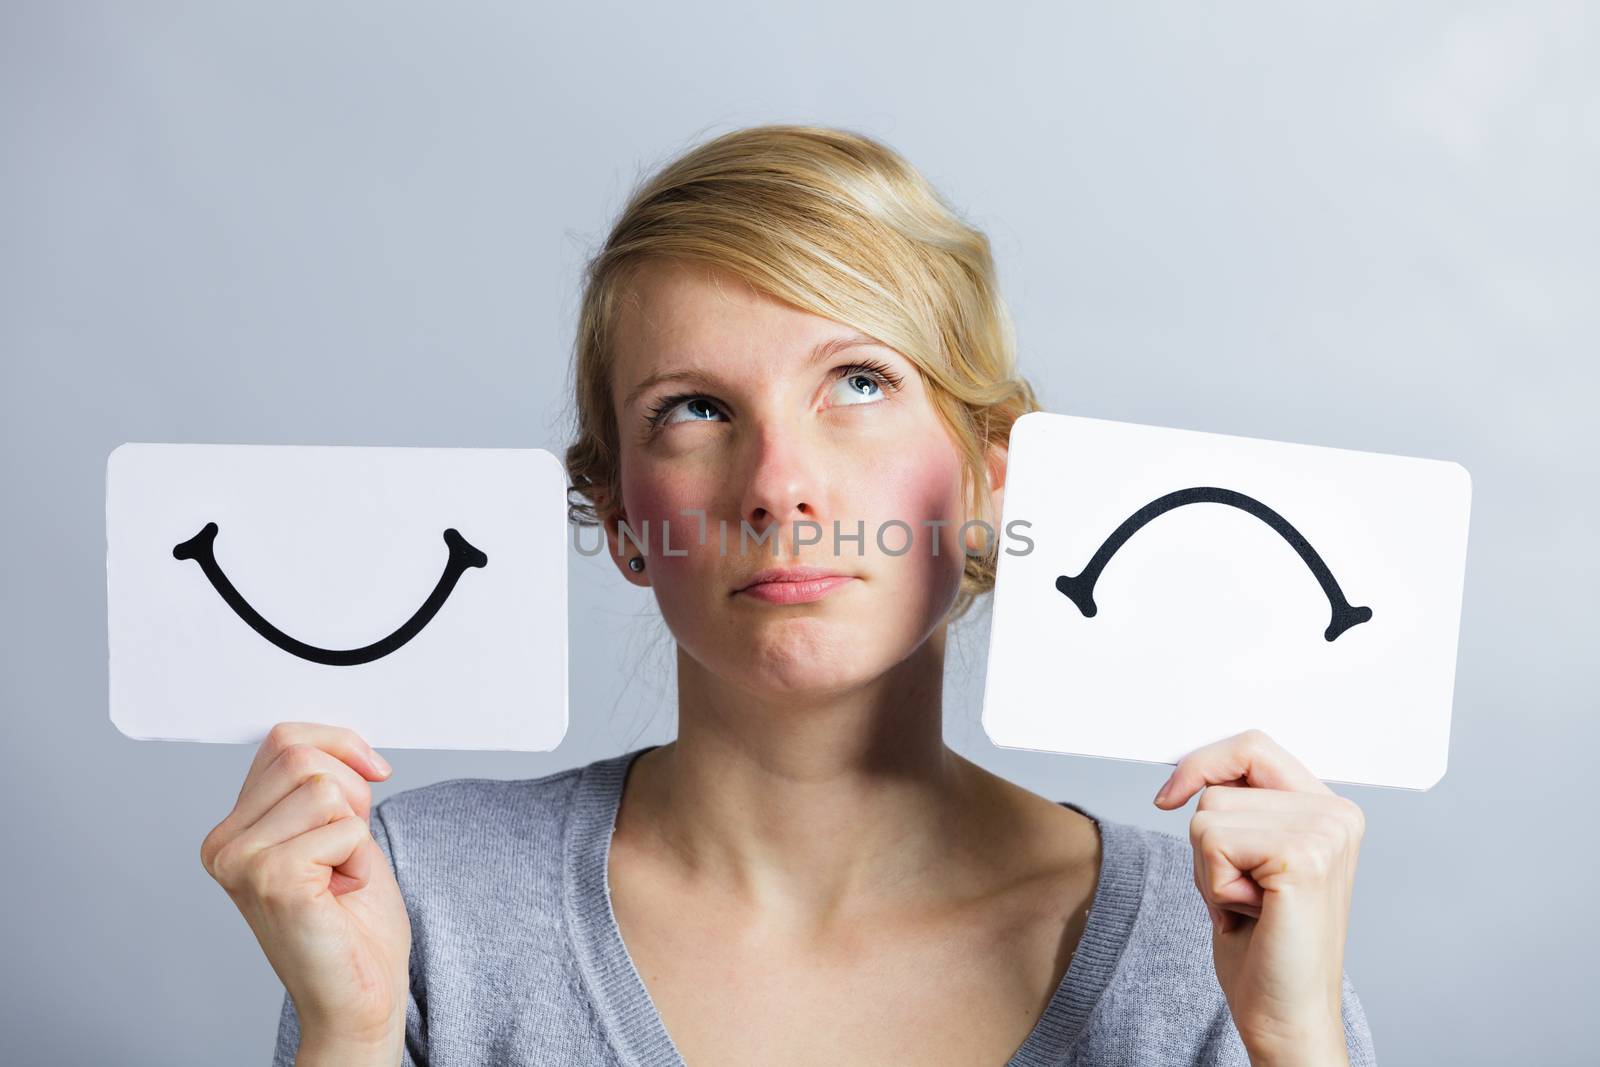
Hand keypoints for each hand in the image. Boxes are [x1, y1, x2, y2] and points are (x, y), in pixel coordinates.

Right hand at [200, 722, 411, 1057]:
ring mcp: (241, 862)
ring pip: (325, 788)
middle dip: (351, 793)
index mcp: (233, 829)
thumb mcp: (339, 829)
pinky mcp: (271, 879)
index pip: (284, 740)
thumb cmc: (354, 921)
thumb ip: (321, 783)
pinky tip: (340, 893)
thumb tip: (339, 742)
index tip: (373, 773)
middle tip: (348, 851)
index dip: (341, 745)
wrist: (359, 995)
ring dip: (355, 830)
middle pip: (302, 756)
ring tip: (340, 876)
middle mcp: (224, 844)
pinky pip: (342, 827)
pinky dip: (358, 857)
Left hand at [1153, 729, 1363, 1066]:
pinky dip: (1214, 884)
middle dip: (1207, 842)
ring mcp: (1325, 831)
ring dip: (1210, 868)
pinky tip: (1251, 913)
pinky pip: (1212, 841)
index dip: (1202, 764)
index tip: (1169, 797)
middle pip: (1219, 785)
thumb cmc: (1263, 942)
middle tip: (1242, 890)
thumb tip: (1187, 773)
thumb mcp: (1246, 857)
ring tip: (1249, 905)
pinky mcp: (1304, 856)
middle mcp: (1336, 813)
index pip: (1252, 746)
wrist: (1285, 1013)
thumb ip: (1238, 808)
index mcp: (1328, 808)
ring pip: (1208, 815)